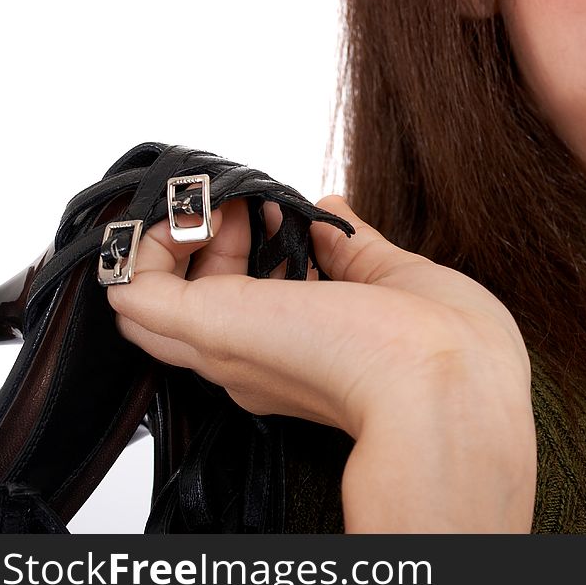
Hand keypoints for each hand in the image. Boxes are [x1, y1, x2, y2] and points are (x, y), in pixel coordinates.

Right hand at [106, 195, 535, 531]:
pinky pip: (136, 286)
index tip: (281, 209)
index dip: (249, 246)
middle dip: (207, 237)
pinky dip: (145, 242)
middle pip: (185, 302)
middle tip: (244, 202)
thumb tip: (330, 206)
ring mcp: (228, 345)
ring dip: (174, 234)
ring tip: (221, 201)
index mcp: (297, 354)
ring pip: (149, 296)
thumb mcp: (394, 279)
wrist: (450, 382)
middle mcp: (253, 359)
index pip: (239, 306)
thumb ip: (351, 246)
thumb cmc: (445, 347)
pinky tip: (192, 213)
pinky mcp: (209, 326)